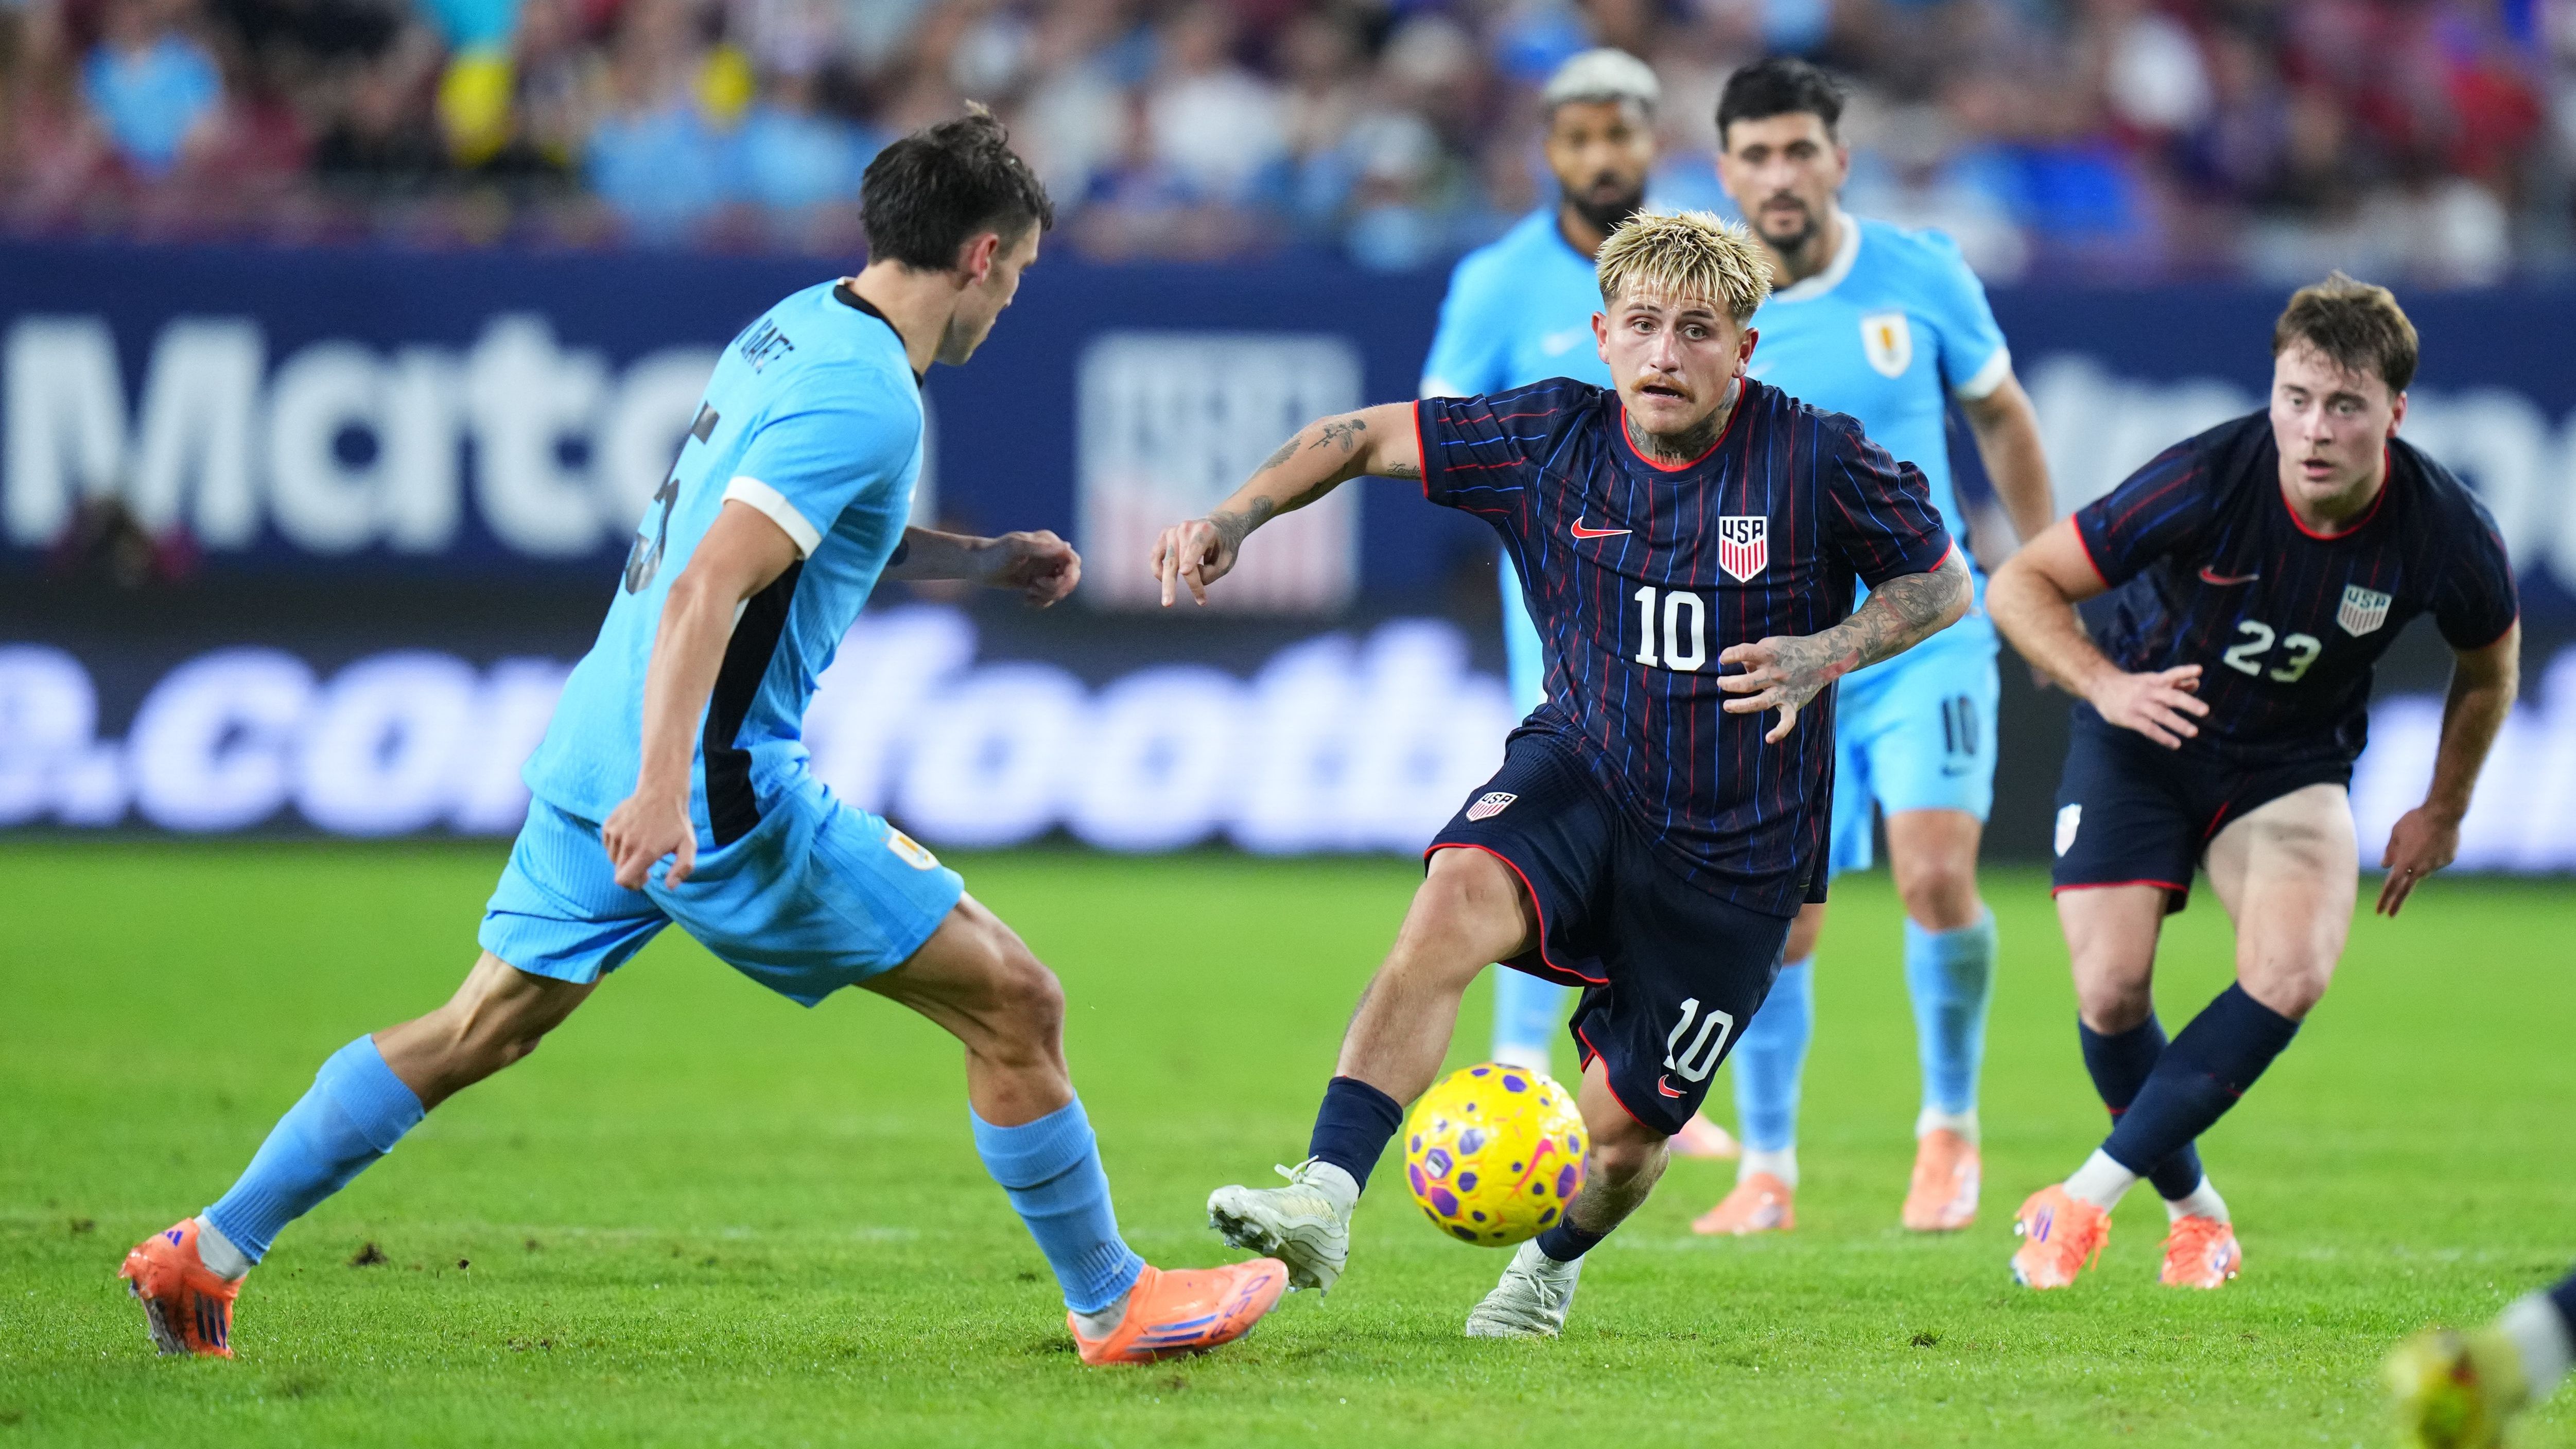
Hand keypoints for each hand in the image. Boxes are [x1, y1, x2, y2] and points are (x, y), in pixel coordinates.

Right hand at [601, 788, 695, 889]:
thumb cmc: (677, 821)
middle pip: (618, 872)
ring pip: (613, 859)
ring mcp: (615, 833)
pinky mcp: (608, 825)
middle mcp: (626, 843)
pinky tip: (632, 837)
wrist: (661, 791)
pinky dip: (618, 847)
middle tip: (645, 862)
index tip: (646, 876)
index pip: (623, 880)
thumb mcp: (689, 845)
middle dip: (631, 873)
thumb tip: (669, 886)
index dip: (634, 884)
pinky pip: (608, 845)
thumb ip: (683, 868)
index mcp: (645, 851)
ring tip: (640, 846)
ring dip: (625, 859)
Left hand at [976, 530, 1079, 605]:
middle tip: (1035, 588)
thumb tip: (1067, 546)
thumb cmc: (993, 554)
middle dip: (1057, 588)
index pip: (1073, 561)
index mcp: (1048, 543)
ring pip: (1061, 589)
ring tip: (1028, 593)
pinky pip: (1050, 596)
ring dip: (1047, 596)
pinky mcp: (1036, 581)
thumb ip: (1041, 547)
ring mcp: (1044, 569)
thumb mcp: (1016, 548)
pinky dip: (1041, 602)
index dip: (1068, 576)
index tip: (1048, 583)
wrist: (975, 566)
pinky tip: (1025, 601)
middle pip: (1070, 577)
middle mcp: (1049, 555)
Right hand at [1149, 517, 1237, 605]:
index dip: (1190, 560)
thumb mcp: (1226, 562)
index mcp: (1205, 530)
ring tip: (1168, 603)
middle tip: (1168, 604)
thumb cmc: (1224, 547)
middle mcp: (1186, 528)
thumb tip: (1187, 576)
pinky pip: (1155, 557)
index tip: (1184, 572)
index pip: (1196, 547)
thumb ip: (1209, 573)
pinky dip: (1158, 572)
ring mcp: (1172, 531)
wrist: (1220, 526)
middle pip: (1177, 560)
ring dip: (1166, 584)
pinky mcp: (1163, 536)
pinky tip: (1166, 581)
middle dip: (1173, 584)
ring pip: (1166, 562)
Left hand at [1718, 633, 1854, 743]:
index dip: (1730, 655)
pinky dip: (1780, 731)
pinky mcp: (1793, 703)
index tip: (1723, 659)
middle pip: (1747, 683)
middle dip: (1729, 684)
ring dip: (1741, 706)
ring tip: (1727, 706)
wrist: (1823, 656)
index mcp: (1769, 655)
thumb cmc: (1790, 649)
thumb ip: (1753, 655)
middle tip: (1721, 683)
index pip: (1745, 653)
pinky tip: (1768, 739)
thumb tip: (1740, 668)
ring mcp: (1785, 690)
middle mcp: (1776, 674)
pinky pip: (1787, 721)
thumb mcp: (1771, 644)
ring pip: (1760, 703)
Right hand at [2087, 664, 2206, 748]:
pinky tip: (2175, 744)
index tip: (2199, 670)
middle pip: (2170, 696)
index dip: (2184, 672)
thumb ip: (2174, 682)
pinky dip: (2162, 736)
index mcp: (2155, 681)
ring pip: (2161, 714)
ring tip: (2193, 732)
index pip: (2171, 674)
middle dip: (2188, 703)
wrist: (2100, 686)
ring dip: (2178, 723)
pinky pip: (2148, 728)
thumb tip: (2196, 683)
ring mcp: (2139, 705)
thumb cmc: (2132, 685)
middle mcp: (2148, 691)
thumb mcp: (2152, 680)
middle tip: (2205, 710)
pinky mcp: (2129, 718)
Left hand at [2375, 803, 2460, 916]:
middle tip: (2390, 915)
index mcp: (2404, 863)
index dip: (2385, 899)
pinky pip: (2435, 859)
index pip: (2391, 886)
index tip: (2379, 911)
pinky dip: (2431, 852)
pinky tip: (2435, 837)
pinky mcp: (2448, 860)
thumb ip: (2390, 851)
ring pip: (2422, 867)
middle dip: (2397, 903)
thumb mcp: (2397, 833)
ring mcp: (2436, 865)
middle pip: (2406, 889)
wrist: (2444, 813)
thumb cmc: (2416, 820)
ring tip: (2422, 837)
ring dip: (2418, 858)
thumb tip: (2384, 866)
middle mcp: (2420, 868)